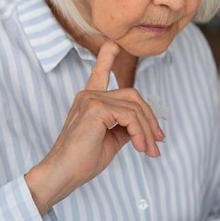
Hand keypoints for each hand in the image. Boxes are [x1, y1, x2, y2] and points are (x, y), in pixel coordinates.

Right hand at [25, 40, 164, 214]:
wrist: (62, 175)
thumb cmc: (82, 161)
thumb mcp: (110, 140)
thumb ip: (124, 127)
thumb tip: (142, 125)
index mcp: (90, 101)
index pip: (99, 74)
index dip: (107, 58)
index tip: (112, 45)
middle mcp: (89, 95)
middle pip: (133, 96)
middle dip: (149, 118)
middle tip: (157, 141)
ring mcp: (91, 99)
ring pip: (134, 108)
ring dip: (146, 131)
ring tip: (149, 151)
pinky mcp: (95, 108)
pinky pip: (130, 116)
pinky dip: (139, 132)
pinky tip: (139, 147)